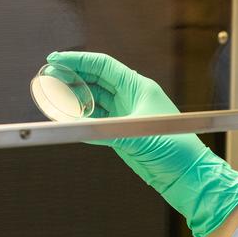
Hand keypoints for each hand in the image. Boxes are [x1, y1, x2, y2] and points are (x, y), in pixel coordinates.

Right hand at [49, 50, 237, 236]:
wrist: (189, 177)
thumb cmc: (176, 150)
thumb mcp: (139, 136)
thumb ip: (106, 131)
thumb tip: (75, 128)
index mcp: (139, 88)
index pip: (103, 66)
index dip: (78, 60)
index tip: (55, 59)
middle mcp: (132, 98)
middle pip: (96, 80)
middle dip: (72, 76)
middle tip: (48, 76)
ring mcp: (127, 117)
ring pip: (94, 101)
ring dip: (74, 98)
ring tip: (52, 95)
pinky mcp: (124, 135)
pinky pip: (97, 123)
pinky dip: (81, 121)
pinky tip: (66, 120)